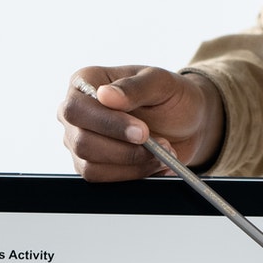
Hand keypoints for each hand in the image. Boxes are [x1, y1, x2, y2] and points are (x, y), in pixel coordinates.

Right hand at [59, 65, 223, 180]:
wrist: (185, 123)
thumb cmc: (170, 96)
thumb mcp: (160, 82)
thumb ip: (134, 86)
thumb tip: (106, 95)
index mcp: (84, 83)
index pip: (76, 109)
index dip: (107, 124)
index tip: (142, 132)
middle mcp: (77, 114)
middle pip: (82, 142)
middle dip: (124, 150)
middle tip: (161, 145)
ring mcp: (80, 142)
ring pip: (91, 167)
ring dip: (133, 165)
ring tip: (163, 154)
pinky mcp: (92, 166)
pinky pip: (104, 180)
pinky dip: (134, 175)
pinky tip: (156, 164)